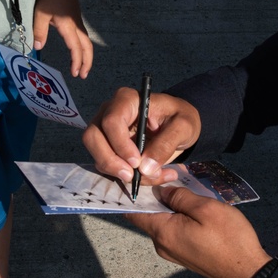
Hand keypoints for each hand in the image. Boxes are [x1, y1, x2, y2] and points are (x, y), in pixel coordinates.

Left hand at [31, 0, 92, 77]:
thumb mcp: (40, 13)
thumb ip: (39, 31)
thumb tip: (38, 48)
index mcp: (68, 27)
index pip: (76, 49)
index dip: (77, 62)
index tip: (75, 74)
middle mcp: (76, 26)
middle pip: (87, 47)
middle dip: (87, 62)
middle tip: (83, 75)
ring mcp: (77, 21)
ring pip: (87, 42)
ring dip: (86, 55)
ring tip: (82, 66)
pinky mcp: (75, 17)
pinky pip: (83, 36)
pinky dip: (83, 47)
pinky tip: (77, 49)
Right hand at [83, 89, 200, 184]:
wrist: (179, 126)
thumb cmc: (180, 118)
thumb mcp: (183, 126)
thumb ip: (166, 143)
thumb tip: (145, 169)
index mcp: (127, 100)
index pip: (112, 121)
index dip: (120, 144)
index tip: (137, 162)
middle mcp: (110, 112)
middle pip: (93, 137)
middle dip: (110, 161)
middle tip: (132, 177)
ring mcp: (105, 130)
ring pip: (97, 154)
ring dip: (120, 173)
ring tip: (153, 176)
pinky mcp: (108, 148)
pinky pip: (108, 166)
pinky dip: (127, 177)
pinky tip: (152, 176)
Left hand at [127, 187, 271, 277]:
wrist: (247, 271)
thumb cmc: (229, 238)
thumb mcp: (206, 209)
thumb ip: (180, 197)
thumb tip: (162, 191)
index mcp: (163, 232)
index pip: (132, 212)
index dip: (133, 192)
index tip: (142, 174)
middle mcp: (161, 244)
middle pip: (148, 215)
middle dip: (156, 194)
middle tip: (172, 175)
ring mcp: (172, 251)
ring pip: (162, 221)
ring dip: (170, 204)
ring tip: (185, 187)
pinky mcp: (184, 254)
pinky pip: (173, 229)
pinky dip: (178, 215)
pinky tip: (193, 206)